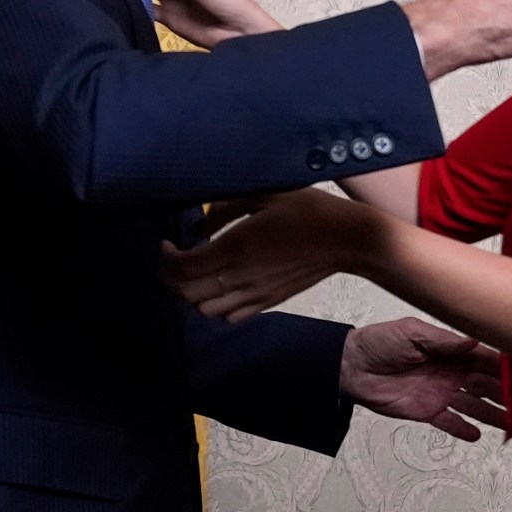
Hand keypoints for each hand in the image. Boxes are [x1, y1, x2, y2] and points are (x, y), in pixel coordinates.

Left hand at [162, 187, 386, 321]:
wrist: (347, 240)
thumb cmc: (309, 211)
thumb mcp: (265, 194)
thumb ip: (226, 207)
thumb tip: (200, 223)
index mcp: (236, 248)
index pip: (182, 268)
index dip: (165, 258)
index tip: (166, 243)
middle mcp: (241, 277)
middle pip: (186, 293)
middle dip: (171, 277)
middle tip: (173, 258)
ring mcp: (255, 295)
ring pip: (204, 309)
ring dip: (190, 293)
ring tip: (194, 273)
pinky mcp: (268, 303)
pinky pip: (228, 317)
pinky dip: (214, 306)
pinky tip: (219, 286)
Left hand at [340, 318, 504, 441]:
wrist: (351, 366)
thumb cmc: (379, 342)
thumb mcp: (412, 333)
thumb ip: (443, 341)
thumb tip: (473, 340)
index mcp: (452, 351)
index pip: (487, 359)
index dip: (507, 367)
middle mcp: (452, 372)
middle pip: (488, 385)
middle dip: (509, 394)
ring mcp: (441, 393)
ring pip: (475, 406)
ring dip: (494, 414)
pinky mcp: (427, 411)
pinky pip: (449, 422)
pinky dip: (462, 429)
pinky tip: (477, 436)